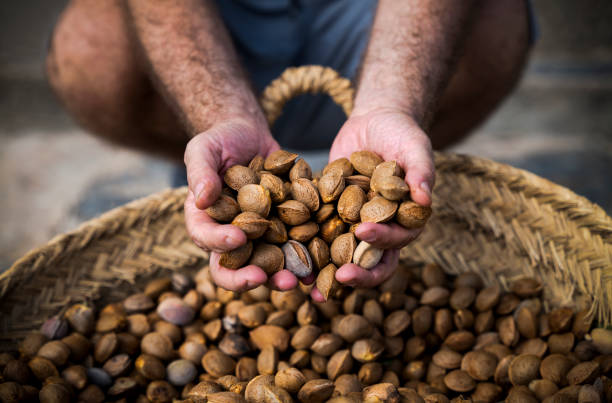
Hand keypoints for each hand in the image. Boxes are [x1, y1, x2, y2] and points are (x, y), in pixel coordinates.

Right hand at [184, 119, 298, 291]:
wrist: (250, 135)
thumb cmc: (220, 141)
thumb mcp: (203, 149)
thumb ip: (200, 172)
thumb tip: (201, 198)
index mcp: (205, 220)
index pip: (206, 238)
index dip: (219, 242)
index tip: (238, 238)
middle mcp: (229, 235)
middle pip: (234, 265)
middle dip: (249, 277)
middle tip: (263, 277)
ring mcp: (258, 236)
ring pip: (267, 265)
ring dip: (281, 276)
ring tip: (298, 280)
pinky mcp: (283, 229)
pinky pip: (294, 247)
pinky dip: (308, 258)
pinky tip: (321, 264)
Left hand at [311, 110, 434, 299]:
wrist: (374, 122)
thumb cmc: (402, 134)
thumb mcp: (415, 148)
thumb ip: (421, 172)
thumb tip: (426, 199)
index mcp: (403, 221)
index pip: (396, 241)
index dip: (383, 241)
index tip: (364, 231)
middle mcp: (378, 229)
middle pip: (369, 261)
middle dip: (356, 273)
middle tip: (339, 278)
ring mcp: (351, 224)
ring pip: (339, 256)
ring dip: (326, 273)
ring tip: (310, 286)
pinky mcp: (328, 214)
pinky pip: (315, 234)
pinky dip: (302, 246)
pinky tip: (285, 254)